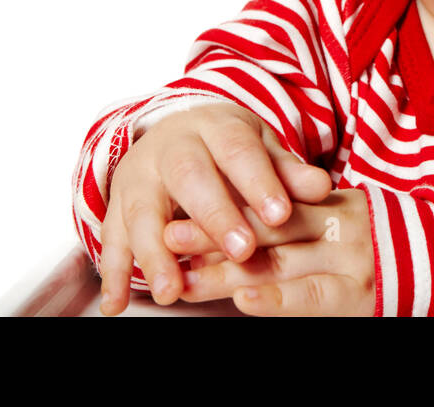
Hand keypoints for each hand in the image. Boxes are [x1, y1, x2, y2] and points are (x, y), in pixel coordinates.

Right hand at [98, 101, 333, 315]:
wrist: (176, 132)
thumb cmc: (229, 150)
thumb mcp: (260, 150)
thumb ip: (286, 172)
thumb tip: (322, 188)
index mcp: (215, 126)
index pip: (238, 149)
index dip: (259, 181)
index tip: (280, 214)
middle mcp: (171, 147)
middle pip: (189, 176)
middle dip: (213, 215)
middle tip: (240, 251)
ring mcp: (138, 175)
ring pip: (141, 210)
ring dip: (154, 253)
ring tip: (171, 292)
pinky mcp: (116, 204)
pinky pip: (110, 238)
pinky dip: (112, 274)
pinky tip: (116, 306)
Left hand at [166, 188, 375, 315]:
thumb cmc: (377, 243)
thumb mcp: (339, 218)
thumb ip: (298, 216)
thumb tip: (227, 222)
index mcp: (329, 200)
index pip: (267, 200)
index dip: (220, 207)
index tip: (174, 214)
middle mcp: (339, 223)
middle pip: (267, 227)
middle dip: (213, 235)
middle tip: (167, 237)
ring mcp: (350, 258)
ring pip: (280, 263)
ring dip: (227, 273)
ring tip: (187, 279)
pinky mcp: (357, 294)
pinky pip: (311, 296)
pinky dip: (276, 300)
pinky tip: (246, 299)